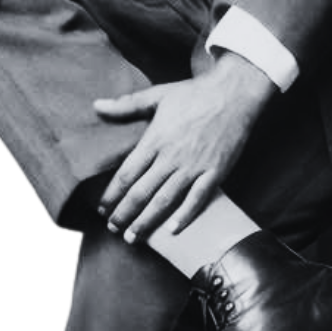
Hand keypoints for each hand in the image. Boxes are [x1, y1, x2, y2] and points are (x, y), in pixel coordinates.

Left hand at [93, 61, 274, 242]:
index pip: (126, 174)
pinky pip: (197, 199)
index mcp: (155, 139)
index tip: (102, 208)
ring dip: (146, 221)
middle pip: (141, 192)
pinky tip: (172, 231)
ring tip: (133, 236)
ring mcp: (194, 167)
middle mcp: (171, 157)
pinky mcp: (215, 172)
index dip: (111, 194)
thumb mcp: (157, 95)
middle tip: (112, 228)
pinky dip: (185, 216)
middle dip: (124, 214)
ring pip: (165, 200)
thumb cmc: (195, 93)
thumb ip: (126, 105)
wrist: (235, 94)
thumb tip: (96, 106)